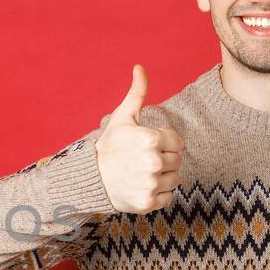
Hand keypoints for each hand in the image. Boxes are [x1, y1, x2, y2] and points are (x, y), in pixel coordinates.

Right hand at [94, 64, 185, 213]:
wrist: (90, 178)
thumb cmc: (109, 146)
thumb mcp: (122, 118)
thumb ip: (137, 93)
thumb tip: (139, 67)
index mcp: (151, 139)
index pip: (179, 143)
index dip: (165, 143)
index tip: (149, 145)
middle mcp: (153, 163)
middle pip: (178, 161)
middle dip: (164, 159)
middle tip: (143, 160)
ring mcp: (150, 184)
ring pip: (175, 179)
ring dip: (162, 177)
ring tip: (142, 174)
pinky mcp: (148, 203)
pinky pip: (168, 197)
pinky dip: (158, 194)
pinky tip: (142, 187)